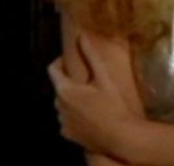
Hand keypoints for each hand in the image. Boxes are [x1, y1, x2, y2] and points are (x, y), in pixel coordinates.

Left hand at [48, 32, 139, 157]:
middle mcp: (58, 106)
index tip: (72, 61)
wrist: (121, 137)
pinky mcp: (67, 134)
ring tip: (92, 100)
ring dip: (72, 99)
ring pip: (63, 104)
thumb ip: (90, 55)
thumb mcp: (103, 77)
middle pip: (59, 87)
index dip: (60, 61)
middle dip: (70, 82)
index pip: (52, 69)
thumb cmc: (113, 105)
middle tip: (89, 82)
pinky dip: (74, 116)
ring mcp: (62, 121)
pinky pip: (67, 119)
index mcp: (64, 90)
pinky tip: (91, 115)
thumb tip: (81, 35)